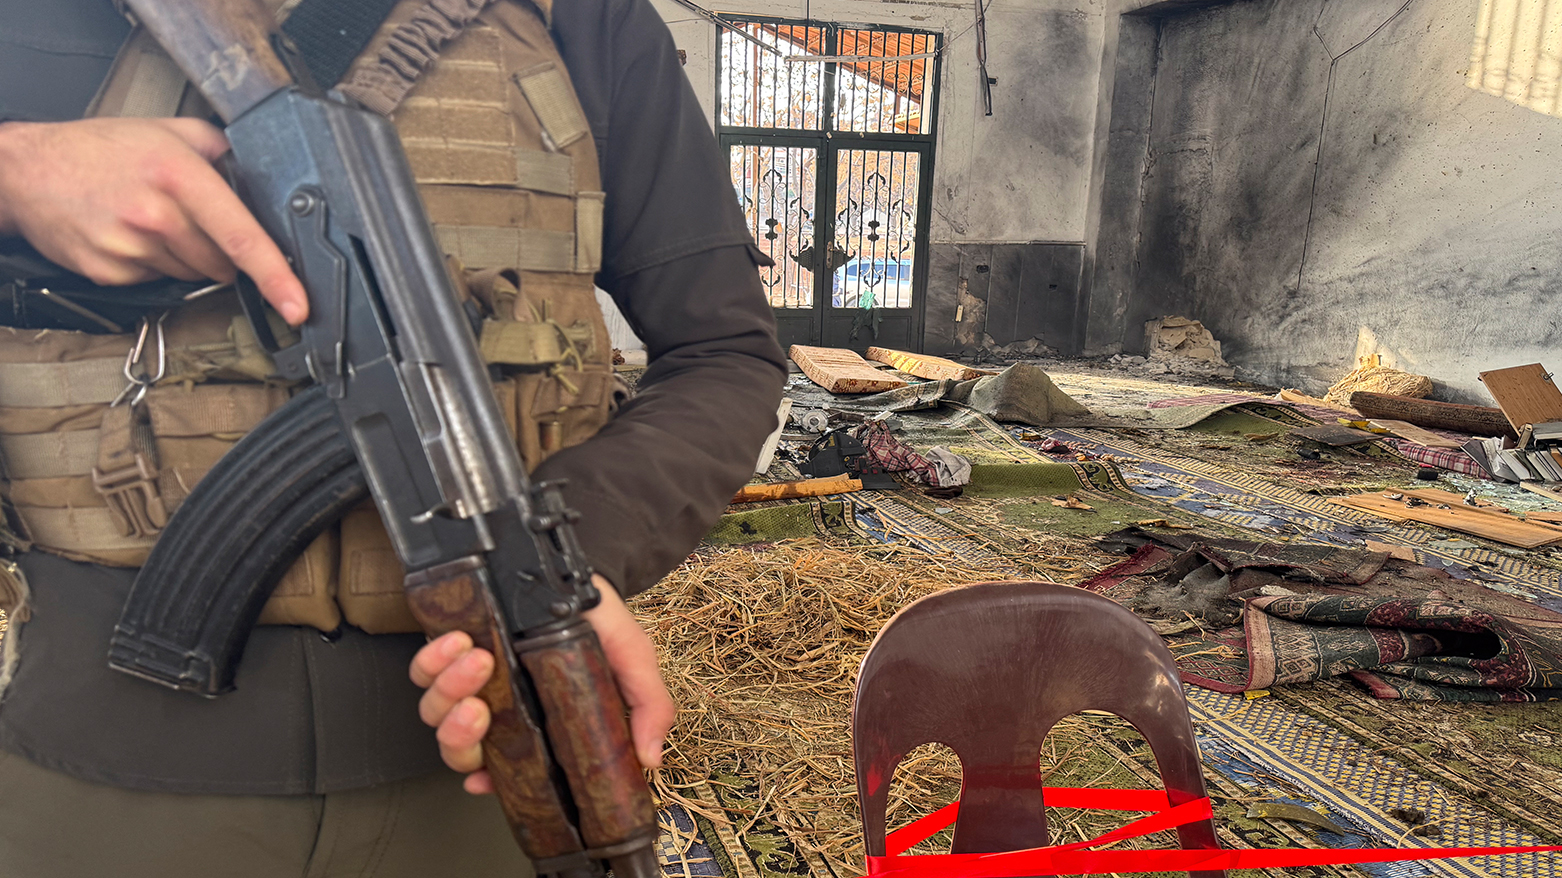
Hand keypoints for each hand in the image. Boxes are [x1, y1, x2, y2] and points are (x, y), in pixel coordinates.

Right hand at [0, 117, 307, 323]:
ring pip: (193, 274)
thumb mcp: (171, 131)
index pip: (241, 235)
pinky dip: (155, 264)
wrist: (28, 170)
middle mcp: (155, 215)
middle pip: (222, 262)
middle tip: (192, 219)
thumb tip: (265, 176)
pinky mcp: (110, 272)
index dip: (276, 275)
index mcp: (178, 175)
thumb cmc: (102, 149)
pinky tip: (133, 235)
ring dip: (188, 256)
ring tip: (155, 220)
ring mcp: (130, 247)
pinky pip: (158, 280)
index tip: (298, 304)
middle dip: (222, 250)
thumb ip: (222, 151)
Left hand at [409, 574, 675, 794]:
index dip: (489, 780)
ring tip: (479, 661)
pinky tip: (458, 643)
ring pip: (435, 711)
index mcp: (539, 724)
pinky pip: (422, 669)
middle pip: (459, 748)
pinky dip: (432, 661)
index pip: (505, 770)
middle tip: (480, 710)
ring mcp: (472, 681)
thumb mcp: (633, 661)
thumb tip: (650, 759)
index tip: (485, 776)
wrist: (580, 570)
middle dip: (461, 735)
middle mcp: (501, 709)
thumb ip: (647, 706)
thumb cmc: (603, 622)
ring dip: (449, 691)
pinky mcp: (450, 648)